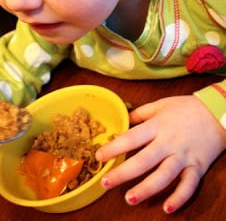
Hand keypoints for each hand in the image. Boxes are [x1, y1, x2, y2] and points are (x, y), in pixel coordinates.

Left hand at [96, 95, 225, 212]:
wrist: (216, 112)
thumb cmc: (186, 107)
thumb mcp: (161, 104)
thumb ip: (141, 113)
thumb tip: (123, 119)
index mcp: (157, 126)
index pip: (131, 138)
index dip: (114, 147)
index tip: (99, 156)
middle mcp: (168, 143)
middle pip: (143, 160)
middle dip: (123, 173)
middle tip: (105, 182)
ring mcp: (183, 156)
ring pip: (164, 175)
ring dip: (146, 189)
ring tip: (130, 199)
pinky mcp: (197, 167)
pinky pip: (189, 185)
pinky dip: (179, 197)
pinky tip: (167, 208)